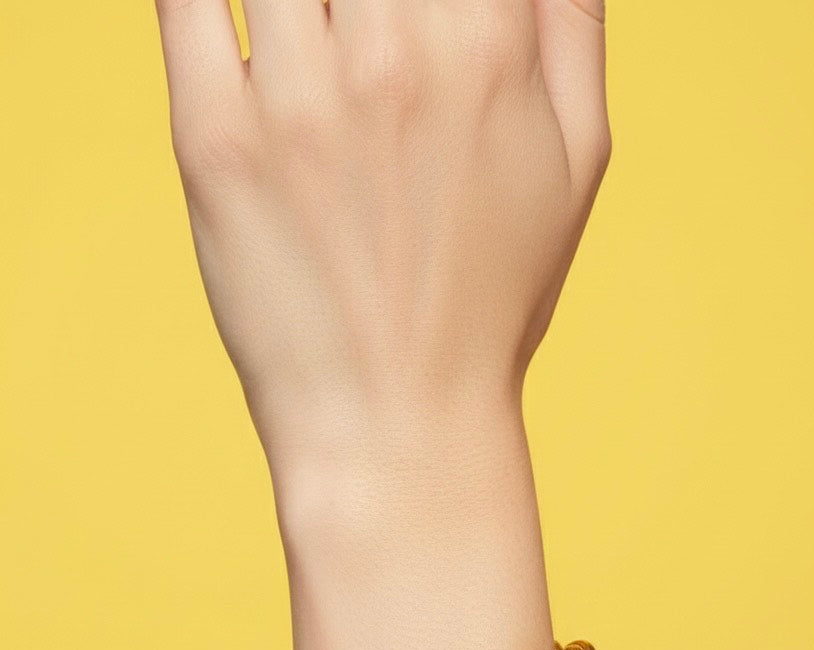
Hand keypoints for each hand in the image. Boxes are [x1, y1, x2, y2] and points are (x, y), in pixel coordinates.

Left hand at [155, 0, 609, 465]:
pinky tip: (234, 21)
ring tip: (311, 43)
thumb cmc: (491, 298)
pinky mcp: (211, 141)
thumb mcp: (579, 158)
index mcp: (489, 44)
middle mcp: (393, 53)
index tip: (406, 12)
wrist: (399, 422)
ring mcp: (295, 96)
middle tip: (354, 33)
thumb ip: (571, 18)